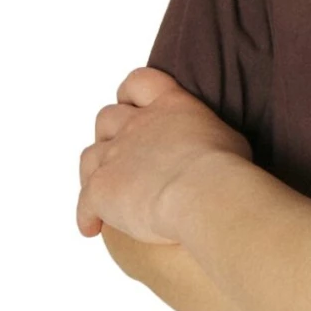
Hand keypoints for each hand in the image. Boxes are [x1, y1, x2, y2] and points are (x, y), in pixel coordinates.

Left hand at [78, 68, 251, 244]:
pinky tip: (91, 228)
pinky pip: (84, 203)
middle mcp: (136, 125)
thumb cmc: (226, 167)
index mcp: (170, 106)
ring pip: (90, 156)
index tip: (134, 104)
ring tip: (105, 190)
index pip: (140, 82)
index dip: (132, 93)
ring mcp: (115, 155)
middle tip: (122, 152)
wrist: (202, 192)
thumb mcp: (226, 137)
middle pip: (107, 117)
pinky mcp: (101, 189)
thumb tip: (210, 145)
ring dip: (94, 170)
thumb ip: (207, 135)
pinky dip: (86, 215)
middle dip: (110, 132)